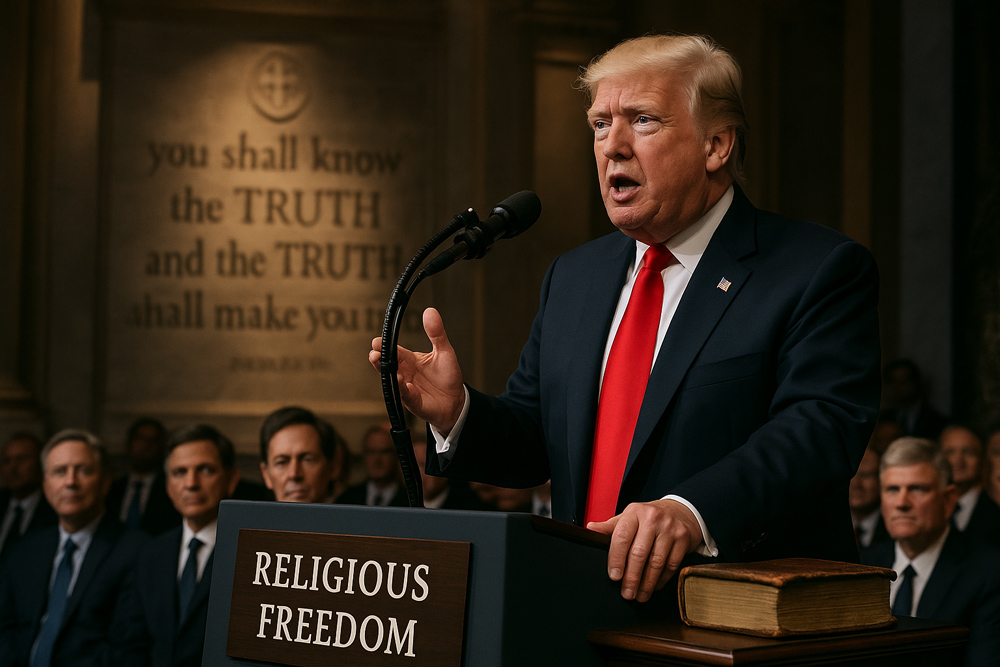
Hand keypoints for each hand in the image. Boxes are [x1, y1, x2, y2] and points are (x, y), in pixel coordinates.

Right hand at [369, 307, 465, 431]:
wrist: (456, 400)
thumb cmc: (448, 376)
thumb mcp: (444, 351)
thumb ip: (436, 333)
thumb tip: (430, 310)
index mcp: (409, 360)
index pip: (393, 350)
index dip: (384, 346)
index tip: (377, 341)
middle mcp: (404, 373)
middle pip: (386, 365)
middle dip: (378, 360)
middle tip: (374, 353)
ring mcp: (407, 388)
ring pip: (392, 381)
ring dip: (388, 374)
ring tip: (386, 367)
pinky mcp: (414, 402)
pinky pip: (406, 395)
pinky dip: (404, 389)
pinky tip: (403, 382)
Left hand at [587, 499, 701, 601]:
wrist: (680, 511)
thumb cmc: (649, 517)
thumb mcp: (629, 517)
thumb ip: (610, 526)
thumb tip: (590, 529)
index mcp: (634, 512)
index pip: (621, 537)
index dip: (616, 559)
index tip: (614, 576)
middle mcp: (652, 518)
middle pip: (639, 553)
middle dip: (632, 577)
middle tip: (627, 593)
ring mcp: (670, 529)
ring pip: (656, 562)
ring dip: (646, 583)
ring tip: (640, 596)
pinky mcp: (683, 539)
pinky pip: (671, 565)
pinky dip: (661, 579)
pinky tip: (653, 586)